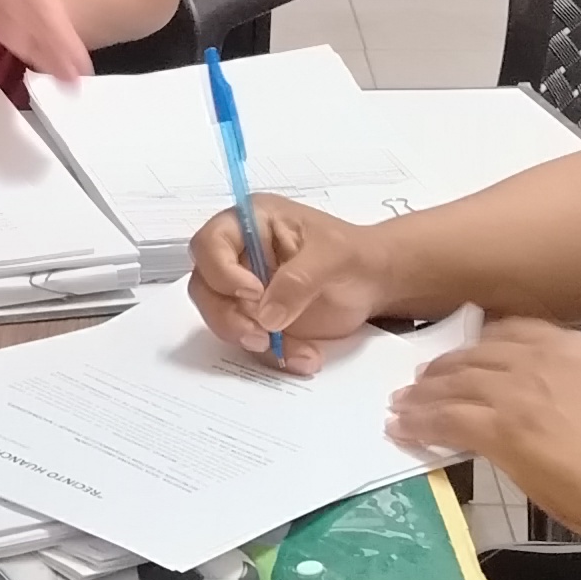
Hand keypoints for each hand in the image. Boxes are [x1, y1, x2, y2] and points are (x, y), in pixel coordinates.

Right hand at [186, 195, 390, 374]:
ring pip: (222, 320)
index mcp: (252, 223)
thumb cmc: (356, 254)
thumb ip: (300, 278)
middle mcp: (239, 256)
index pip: (210, 243)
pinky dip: (274, 355)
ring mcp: (244, 291)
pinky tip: (306, 357)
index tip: (253, 293)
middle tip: (261, 335)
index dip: (221, 271)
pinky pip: (249, 342)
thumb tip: (267, 314)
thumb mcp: (335, 255)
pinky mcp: (257, 320)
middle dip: (228, 317)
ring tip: (296, 350)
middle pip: (205, 287)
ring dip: (252, 340)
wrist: (375, 284)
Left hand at [388, 318, 580, 550]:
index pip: (509, 329)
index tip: (462, 354)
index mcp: (572, 345)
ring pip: (454, 384)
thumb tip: (542, 395)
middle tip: (421, 380)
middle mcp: (540, 358)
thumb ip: (571, 380)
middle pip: (474, 354)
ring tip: (404, 404)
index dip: (477, 343)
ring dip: (422, 395)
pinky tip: (405, 429)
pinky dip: (420, 424)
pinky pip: (446, 419)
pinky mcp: (499, 428)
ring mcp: (516, 391)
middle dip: (443, 369)